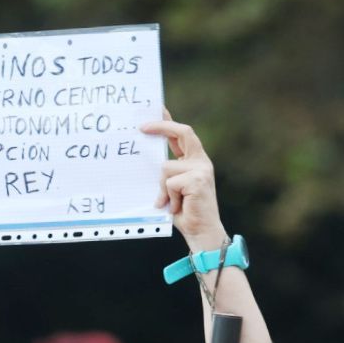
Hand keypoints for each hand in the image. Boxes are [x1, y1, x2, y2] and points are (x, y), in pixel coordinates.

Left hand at [141, 119, 228, 251]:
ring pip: (166, 168)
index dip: (168, 121)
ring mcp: (201, 169)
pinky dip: (168, 197)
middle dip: (160, 127)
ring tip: (171, 203)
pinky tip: (177, 207)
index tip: (156, 109)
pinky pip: (169, 182)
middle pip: (181, 133)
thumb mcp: (172, 189)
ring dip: (162, 188)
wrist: (202, 233)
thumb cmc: (185, 213)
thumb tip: (148, 161)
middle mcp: (201, 162)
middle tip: (141, 128)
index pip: (182, 134)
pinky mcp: (197, 180)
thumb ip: (166, 174)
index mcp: (196, 161)